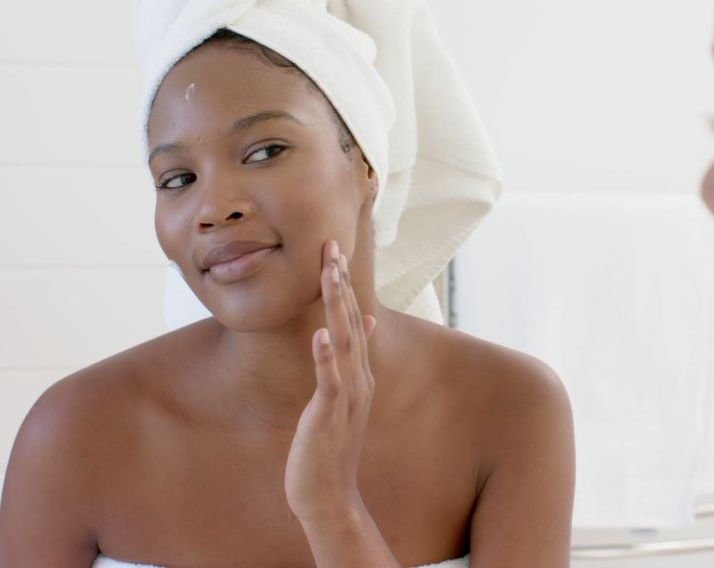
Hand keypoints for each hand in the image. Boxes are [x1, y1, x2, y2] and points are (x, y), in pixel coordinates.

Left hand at [286, 240, 376, 523]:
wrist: (327, 496)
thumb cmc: (328, 449)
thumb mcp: (342, 399)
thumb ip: (351, 361)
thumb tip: (365, 323)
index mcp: (359, 374)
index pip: (353, 319)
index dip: (342, 285)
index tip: (332, 251)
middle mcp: (358, 379)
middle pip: (351, 321)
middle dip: (339, 283)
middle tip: (330, 245)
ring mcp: (347, 397)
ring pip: (344, 342)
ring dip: (336, 306)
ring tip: (329, 274)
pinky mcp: (330, 415)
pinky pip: (330, 381)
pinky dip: (326, 356)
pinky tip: (320, 334)